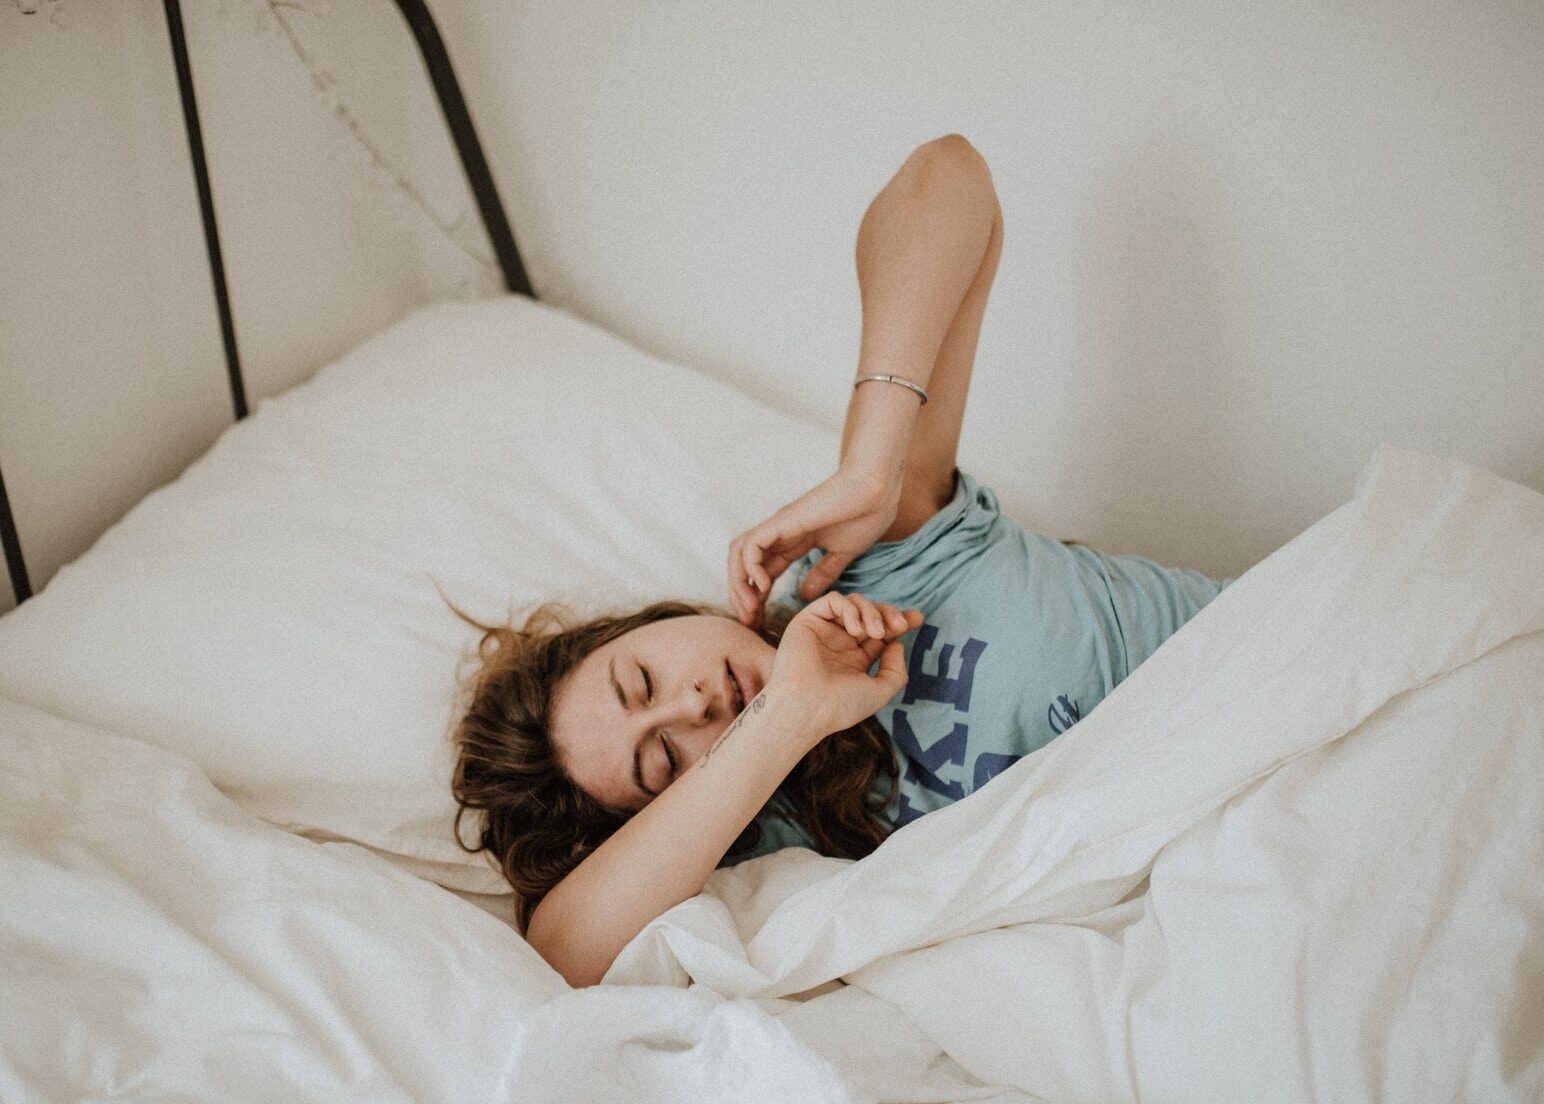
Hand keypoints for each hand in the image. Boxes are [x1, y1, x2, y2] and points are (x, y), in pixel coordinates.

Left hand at [728, 464, 901, 628]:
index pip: (763, 572)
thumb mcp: (842, 554)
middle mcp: (780, 533)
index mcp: (793, 541)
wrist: (877, 491)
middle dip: (742, 595)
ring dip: (739, 583)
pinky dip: (750, 566)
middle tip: (750, 622)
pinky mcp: (782, 522)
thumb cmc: (865, 515)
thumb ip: (823, 572)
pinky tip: (762, 586)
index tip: (760, 622)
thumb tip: (804, 593)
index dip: (757, 598)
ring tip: (751, 608)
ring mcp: (779, 526)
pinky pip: (751, 545)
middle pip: (744, 565)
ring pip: (740, 554)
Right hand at [767, 592, 921, 738]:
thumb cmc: (840, 707)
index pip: (880, 632)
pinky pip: (832, 600)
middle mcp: (839, 642)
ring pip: (853, 603)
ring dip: (871, 612)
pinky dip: (849, 609)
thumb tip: (897, 643)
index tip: (917, 619)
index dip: (899, 621)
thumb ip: (895, 670)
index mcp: (855, 659)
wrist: (807, 709)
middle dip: (889, 614)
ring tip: (876, 633)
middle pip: (870, 613)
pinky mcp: (808, 621)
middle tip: (900, 625)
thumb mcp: (879, 692)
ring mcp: (824, 631)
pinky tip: (855, 630)